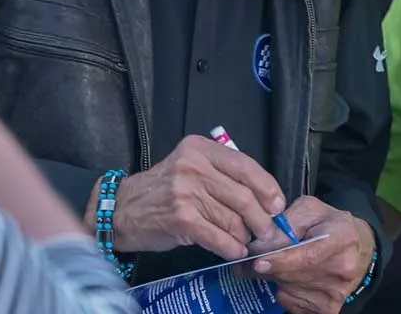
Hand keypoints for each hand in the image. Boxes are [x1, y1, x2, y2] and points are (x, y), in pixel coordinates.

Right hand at [96, 135, 286, 259]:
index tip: (277, 204)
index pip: (245, 165)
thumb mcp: (190, 166)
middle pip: (243, 195)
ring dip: (245, 236)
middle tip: (267, 230)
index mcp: (200, 148)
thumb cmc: (163, 189)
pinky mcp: (181, 219)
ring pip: (232, 218)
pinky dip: (231, 247)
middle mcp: (193, 166)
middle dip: (261, 217)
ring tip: (247, 242)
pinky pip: (218, 237)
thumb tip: (263, 196)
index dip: (267, 186)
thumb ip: (221, 173)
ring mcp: (186, 192)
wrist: (123, 209)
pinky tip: (234, 251)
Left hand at [250, 196, 375, 313]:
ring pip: (289, 290)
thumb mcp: (311, 210)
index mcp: (342, 238)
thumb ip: (288, 221)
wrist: (359, 250)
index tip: (258, 262)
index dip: (281, 260)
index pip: (308, 255)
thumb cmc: (330, 225)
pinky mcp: (328, 309)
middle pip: (294, 275)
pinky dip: (285, 291)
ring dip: (276, 278)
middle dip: (269, 267)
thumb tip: (263, 243)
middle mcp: (343, 269)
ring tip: (279, 264)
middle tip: (252, 260)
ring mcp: (336, 293)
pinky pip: (292, 304)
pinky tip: (293, 278)